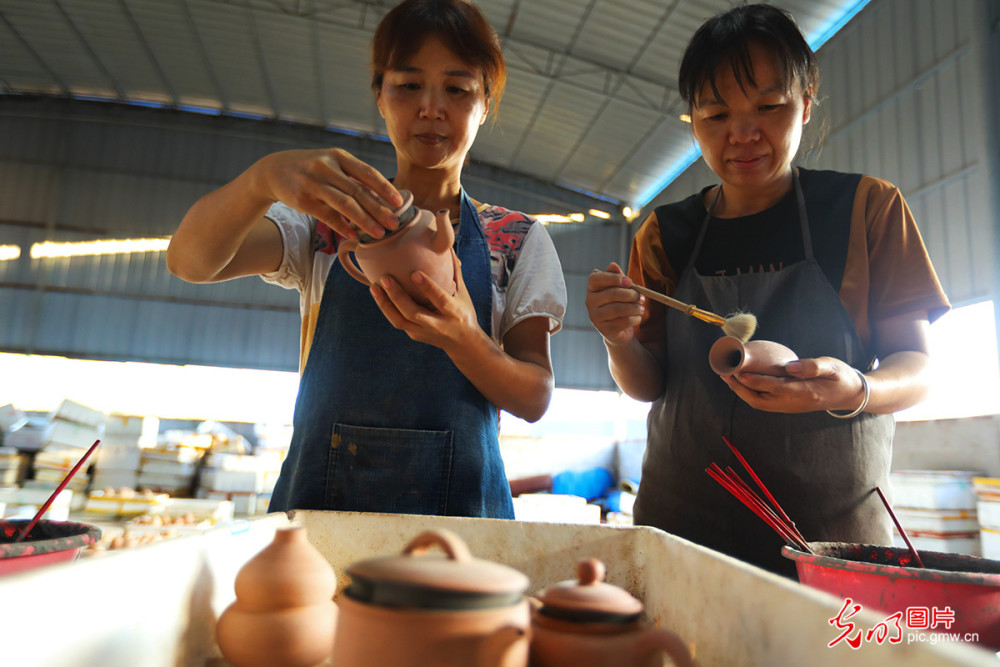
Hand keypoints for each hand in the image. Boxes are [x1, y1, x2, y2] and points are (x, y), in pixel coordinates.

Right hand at [253, 148, 402, 239]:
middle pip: (358, 191)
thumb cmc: (313, 169)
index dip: (384, 188)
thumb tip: (383, 198)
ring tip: (379, 234)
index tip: (399, 202)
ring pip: (344, 204)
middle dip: (378, 209)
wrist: (274, 170)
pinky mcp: (303, 200)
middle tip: (394, 224)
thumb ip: (354, 177)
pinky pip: (328, 216)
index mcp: (339, 156)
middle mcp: (326, 167)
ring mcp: (313, 183)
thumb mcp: (332, 164)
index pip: (367, 172)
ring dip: (364, 221)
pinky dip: (342, 227)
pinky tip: (354, 236)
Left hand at [370, 247, 480, 351]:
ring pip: (400, 321)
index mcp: (453, 312)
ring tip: (374, 287)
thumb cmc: (464, 312)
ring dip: (385, 304)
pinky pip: (397, 321)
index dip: (427, 287)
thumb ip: (454, 272)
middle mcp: (437, 325)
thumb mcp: (463, 294)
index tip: (414, 273)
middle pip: (413, 313)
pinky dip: (386, 308)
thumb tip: (447, 247)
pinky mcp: (414, 335)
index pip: (439, 299)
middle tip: (385, 278)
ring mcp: (423, 332)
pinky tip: (378, 294)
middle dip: (397, 296)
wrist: (463, 344)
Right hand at [586, 263, 645, 345]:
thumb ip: (617, 277)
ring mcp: (595, 317)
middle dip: (631, 295)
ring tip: (642, 308)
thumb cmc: (620, 304)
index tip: (629, 281)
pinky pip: (623, 321)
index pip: (595, 279)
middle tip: (642, 297)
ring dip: (635, 308)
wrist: (619, 329)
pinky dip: (635, 319)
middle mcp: (590, 302)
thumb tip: (613, 265)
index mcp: (592, 289)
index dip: (612, 278)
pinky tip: (637, 317)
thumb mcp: (620, 289)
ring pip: (618, 309)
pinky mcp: (604, 329)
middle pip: (611, 294)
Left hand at [722, 356, 865, 413]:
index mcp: (805, 392)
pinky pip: (764, 403)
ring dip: (741, 392)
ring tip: (728, 377)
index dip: (756, 381)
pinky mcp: (788, 406)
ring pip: (759, 404)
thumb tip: (789, 367)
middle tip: (725, 374)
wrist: (851, 395)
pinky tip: (742, 383)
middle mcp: (794, 403)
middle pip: (760, 400)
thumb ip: (812, 366)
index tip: (739, 373)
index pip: (775, 387)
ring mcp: (790, 407)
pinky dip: (749, 394)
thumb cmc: (841, 377)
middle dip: (740, 388)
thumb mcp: (833, 367)